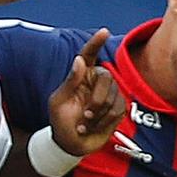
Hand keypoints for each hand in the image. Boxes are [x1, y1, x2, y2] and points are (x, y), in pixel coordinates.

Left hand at [47, 29, 125, 155]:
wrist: (71, 144)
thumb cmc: (60, 122)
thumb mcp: (58, 102)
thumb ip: (70, 81)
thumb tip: (79, 60)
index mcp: (80, 76)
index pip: (89, 55)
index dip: (96, 43)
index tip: (104, 31)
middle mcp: (96, 82)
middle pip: (106, 78)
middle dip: (96, 100)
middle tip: (84, 115)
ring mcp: (109, 94)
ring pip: (114, 96)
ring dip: (98, 114)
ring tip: (85, 123)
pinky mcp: (118, 108)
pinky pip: (118, 109)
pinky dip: (105, 121)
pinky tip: (93, 127)